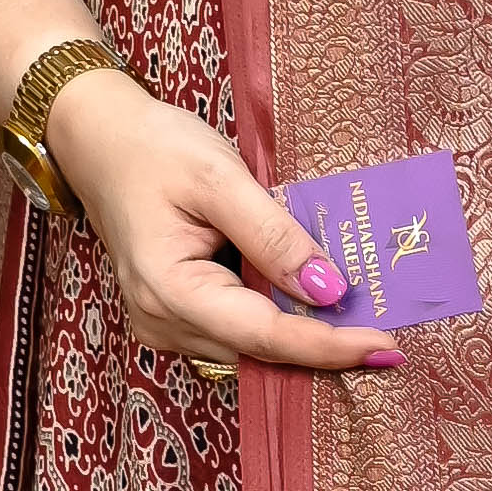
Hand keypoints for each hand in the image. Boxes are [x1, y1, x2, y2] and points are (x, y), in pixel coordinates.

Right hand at [44, 71, 396, 379]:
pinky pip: (238, 331)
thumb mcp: (219, 178)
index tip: (386, 346)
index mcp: (170, 291)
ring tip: (364, 319)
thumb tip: (329, 289)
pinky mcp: (175, 315)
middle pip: (261, 351)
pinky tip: (316, 305)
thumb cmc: (154, 148)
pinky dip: (279, 320)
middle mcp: (163, 322)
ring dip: (305, 334)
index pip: (266, 335)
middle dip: (325, 345)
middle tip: (391, 337)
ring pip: (252, 347)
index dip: (329, 346)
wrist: (100, 139)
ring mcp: (165, 324)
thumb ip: (274, 234)